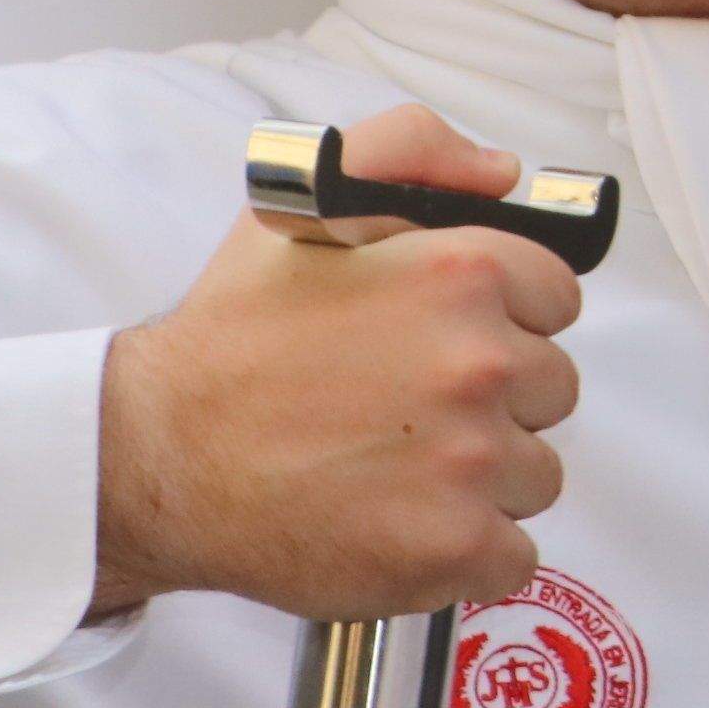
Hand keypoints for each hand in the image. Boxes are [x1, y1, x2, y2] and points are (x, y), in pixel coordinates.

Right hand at [89, 105, 586, 623]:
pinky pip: (514, 557)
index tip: (444, 340)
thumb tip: (506, 173)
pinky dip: (466, 553)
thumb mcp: (308, 207)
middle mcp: (480, 363)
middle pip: (552, 389)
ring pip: (535, 473)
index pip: (557, 298)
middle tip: (405, 407)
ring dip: (482, 479)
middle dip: (494, 400)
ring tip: (392, 466)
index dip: (504, 320)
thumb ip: (413, 151)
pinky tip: (400, 526)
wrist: (151, 459)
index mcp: (461, 275)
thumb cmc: (232, 342)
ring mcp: (472, 462)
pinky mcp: (454, 547)